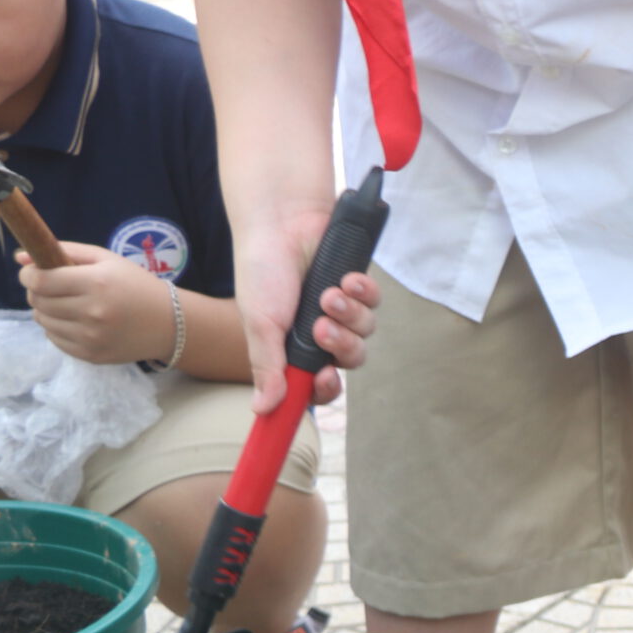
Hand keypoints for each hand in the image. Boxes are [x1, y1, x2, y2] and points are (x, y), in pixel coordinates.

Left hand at [16, 243, 175, 365]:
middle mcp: (92, 312)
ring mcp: (91, 337)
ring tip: (66, 305)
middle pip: (38, 301)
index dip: (28, 275)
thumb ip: (64, 251)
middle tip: (52, 288)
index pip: (41, 280)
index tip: (33, 272)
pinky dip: (57, 329)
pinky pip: (55, 340)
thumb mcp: (106, 259)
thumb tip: (19, 256)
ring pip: (43, 321)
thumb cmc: (136, 285)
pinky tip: (75, 322)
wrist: (170, 324)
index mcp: (96, 283)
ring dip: (46, 311)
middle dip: (38, 291)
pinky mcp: (91, 355)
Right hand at [233, 206, 382, 411]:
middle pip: (350, 360)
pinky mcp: (359, 287)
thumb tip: (262, 409)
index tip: (325, 380)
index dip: (327, 388)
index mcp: (295, 348)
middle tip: (322, 328)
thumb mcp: (258, 323)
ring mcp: (343, 310)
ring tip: (328, 294)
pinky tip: (346, 279)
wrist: (280, 223)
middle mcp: (321, 333)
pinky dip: (363, 293)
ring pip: (365, 332)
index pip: (319, 385)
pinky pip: (375, 302)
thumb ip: (266, 366)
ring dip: (349, 315)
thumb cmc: (262, 271)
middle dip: (341, 346)